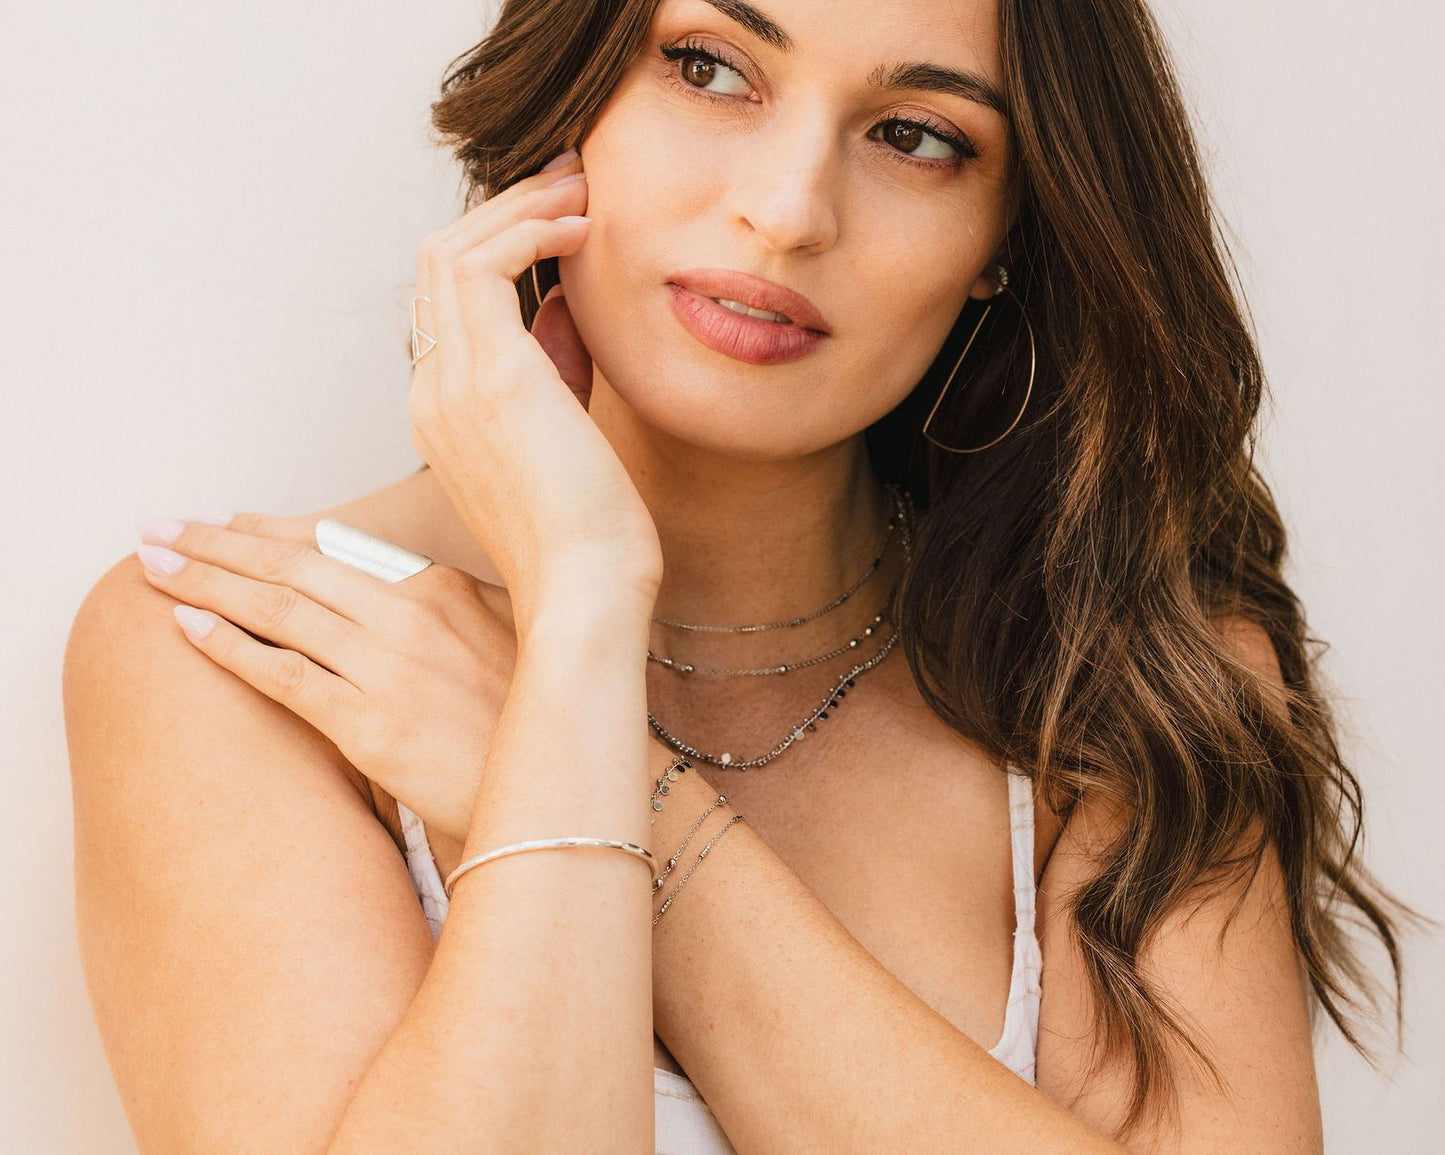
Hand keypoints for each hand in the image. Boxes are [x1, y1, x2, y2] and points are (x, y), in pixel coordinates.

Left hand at [134, 513, 514, 843]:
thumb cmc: (521, 718)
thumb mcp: (499, 635)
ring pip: (279, 611)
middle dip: (217, 545)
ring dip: (206, 583)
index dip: (266, 530)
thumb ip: (442, 599)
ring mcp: (389, 670)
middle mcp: (410, 617)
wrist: (545, 793)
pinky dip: (232, 646)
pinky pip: (286, 675)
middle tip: (157, 529)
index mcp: (441, 587)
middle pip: (293, 567)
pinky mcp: (371, 727)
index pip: (332, 545)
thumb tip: (385, 576)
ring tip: (152, 566)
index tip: (217, 519)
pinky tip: (188, 627)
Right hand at [410, 150, 663, 633]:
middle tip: (571, 181)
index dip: (500, 245)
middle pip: (438, 264)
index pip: (449, 302)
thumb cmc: (589, 533)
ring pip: (453, 252)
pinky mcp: (490, 378)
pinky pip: (483, 266)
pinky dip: (530, 233)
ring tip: (581, 189)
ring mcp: (450, 384)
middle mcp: (431, 392)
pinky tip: (582, 231)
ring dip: (518, 209)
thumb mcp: (565, 434)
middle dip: (505, 210)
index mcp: (444, 411)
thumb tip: (557, 303)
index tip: (561, 219)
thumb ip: (553, 367)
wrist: (586, 592)